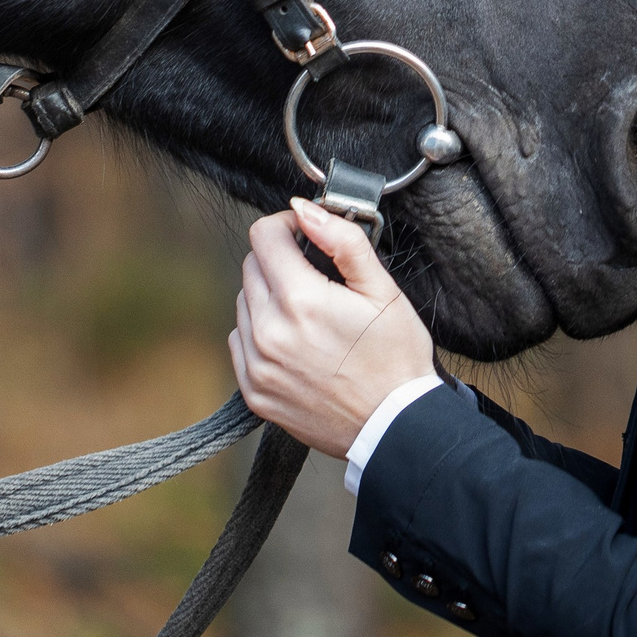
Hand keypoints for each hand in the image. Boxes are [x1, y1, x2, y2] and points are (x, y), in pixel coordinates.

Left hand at [229, 197, 436, 458]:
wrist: (396, 427)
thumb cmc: (396, 358)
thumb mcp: (382, 290)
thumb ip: (342, 240)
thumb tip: (304, 209)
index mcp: (300, 300)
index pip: (263, 237)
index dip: (287, 227)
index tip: (305, 237)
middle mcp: (269, 333)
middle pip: (251, 267)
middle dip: (280, 262)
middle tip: (316, 280)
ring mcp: (258, 366)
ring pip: (243, 304)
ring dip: (268, 298)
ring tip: (309, 317)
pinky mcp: (254, 393)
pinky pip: (240, 342)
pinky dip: (260, 334)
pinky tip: (295, 343)